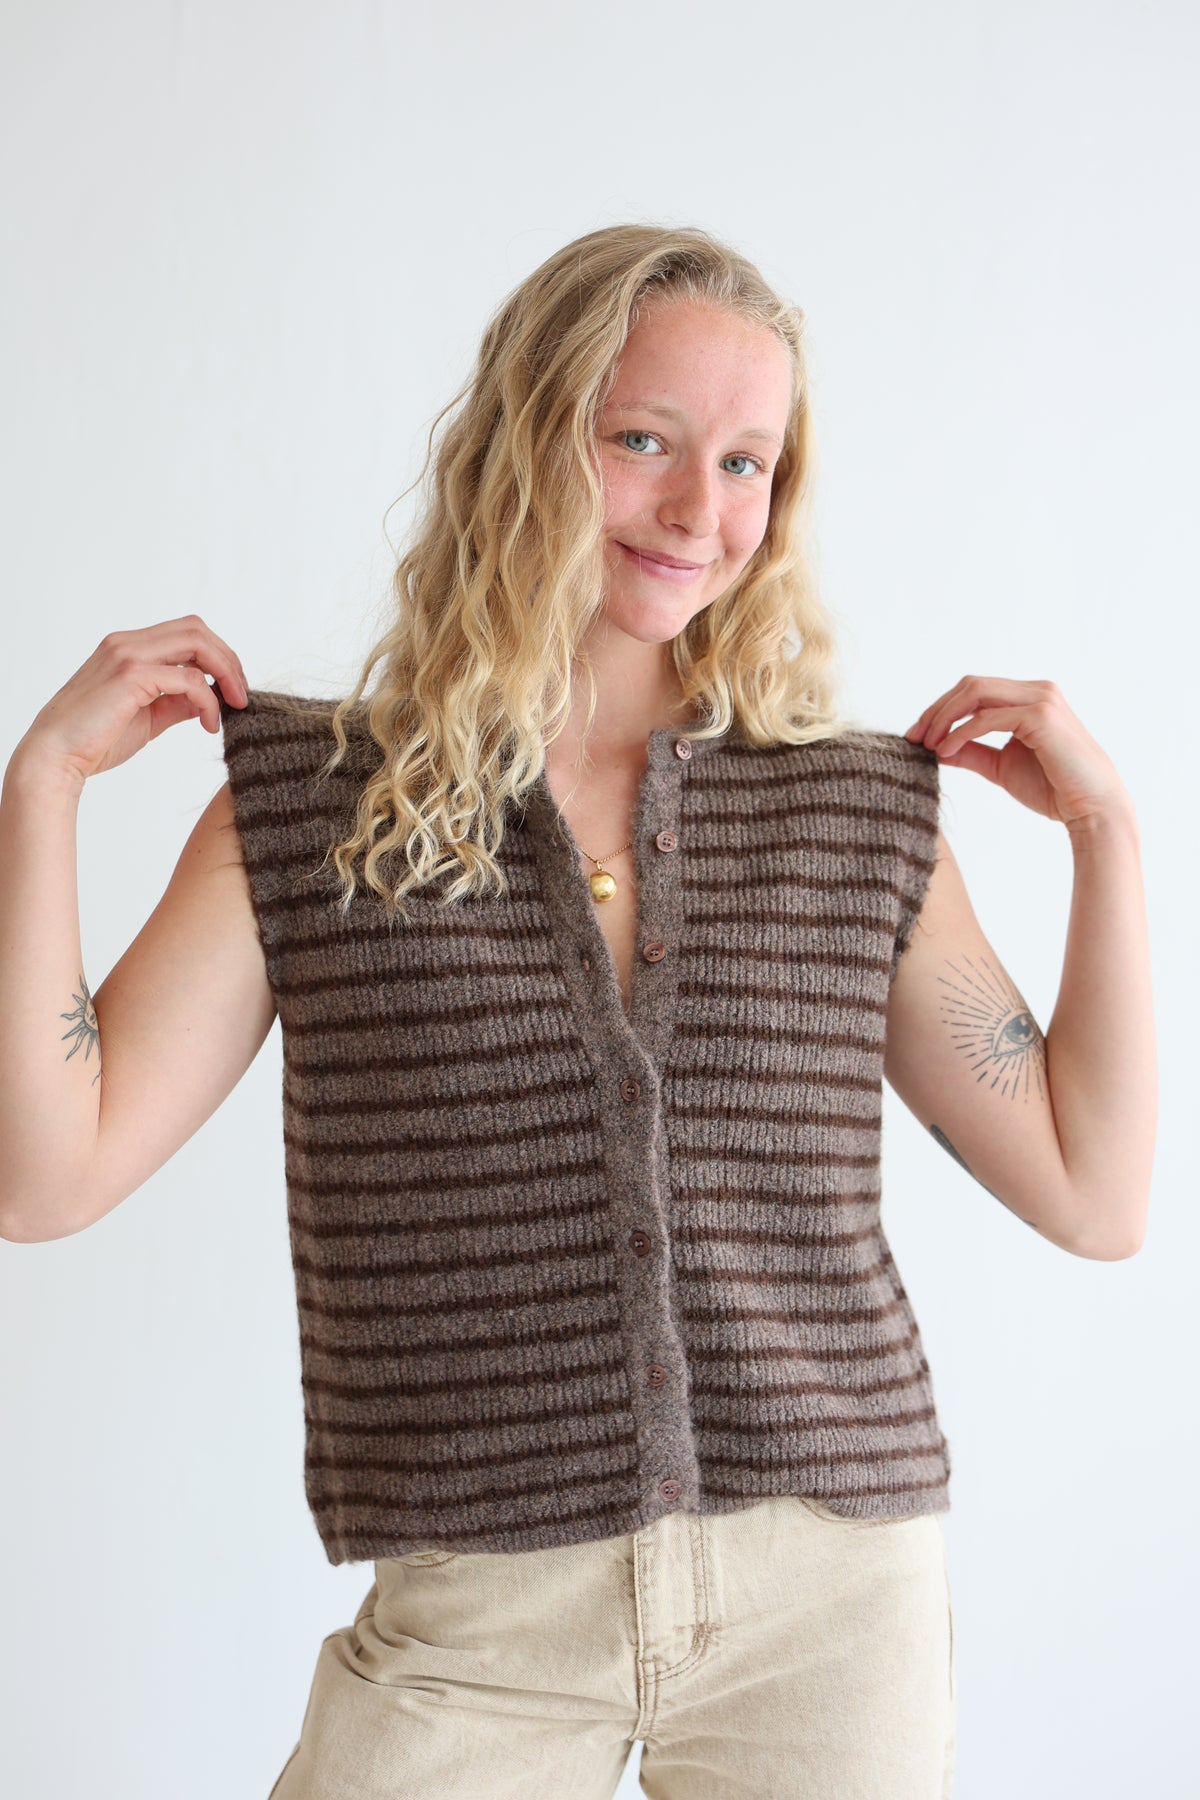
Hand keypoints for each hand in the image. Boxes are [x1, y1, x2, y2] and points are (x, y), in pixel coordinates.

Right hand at [14, 616, 247, 788]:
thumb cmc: (96, 740)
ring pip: (197, 642)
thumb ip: (177, 702)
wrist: (56, 758)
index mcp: (129, 648)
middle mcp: (127, 643)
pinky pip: (189, 680)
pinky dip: (208, 701)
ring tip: (234, 705)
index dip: (218, 656)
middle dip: (229, 659)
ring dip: (226, 672)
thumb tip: (209, 698)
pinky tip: (209, 724)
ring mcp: (128, 655)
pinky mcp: (131, 676)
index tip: (232, 689)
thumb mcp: (149, 717)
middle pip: (196, 629)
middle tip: (241, 695)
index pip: (186, 633)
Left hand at [904, 676, 1130, 830]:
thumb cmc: (1054, 789)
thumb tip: (937, 747)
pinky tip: (945, 751)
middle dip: (937, 709)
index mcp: (1029, 698)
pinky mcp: (1041, 715)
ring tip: (926, 744)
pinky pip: (987, 717)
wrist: (1092, 809)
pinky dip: (960, 732)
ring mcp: (1041, 699)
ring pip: (976, 692)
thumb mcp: (1001, 767)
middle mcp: (1037, 691)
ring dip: (944, 717)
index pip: (975, 690)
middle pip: (971, 684)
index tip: (917, 736)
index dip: (941, 709)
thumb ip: (972, 752)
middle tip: (914, 737)